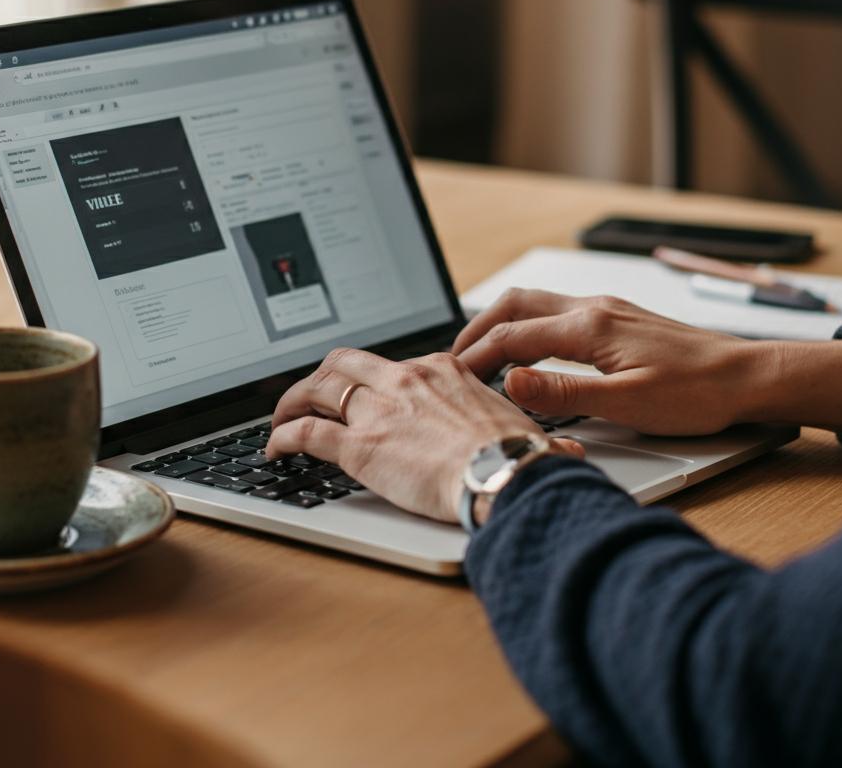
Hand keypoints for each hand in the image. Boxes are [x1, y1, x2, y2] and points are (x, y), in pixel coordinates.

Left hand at [267, 348, 582, 522]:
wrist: (507, 478)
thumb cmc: (519, 459)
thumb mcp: (524, 431)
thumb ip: (532, 433)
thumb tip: (565, 452)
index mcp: (440, 370)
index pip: (391, 363)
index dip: (369, 378)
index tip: (363, 391)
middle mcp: (404, 380)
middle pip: (344, 362)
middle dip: (321, 376)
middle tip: (310, 393)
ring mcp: (378, 410)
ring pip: (317, 388)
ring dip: (293, 401)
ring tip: (282, 417)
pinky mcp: (358, 445)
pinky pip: (306, 431)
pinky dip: (283, 436)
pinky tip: (276, 448)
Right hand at [453, 289, 841, 435]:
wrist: (748, 376)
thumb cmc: (697, 392)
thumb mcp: (627, 403)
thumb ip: (563, 392)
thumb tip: (510, 382)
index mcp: (590, 326)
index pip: (512, 336)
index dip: (475, 357)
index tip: (451, 377)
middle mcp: (593, 308)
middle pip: (515, 305)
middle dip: (477, 329)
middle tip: (453, 358)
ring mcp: (605, 309)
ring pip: (535, 304)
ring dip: (501, 324)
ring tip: (480, 353)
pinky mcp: (616, 319)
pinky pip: (556, 312)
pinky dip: (527, 327)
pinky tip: (528, 350)